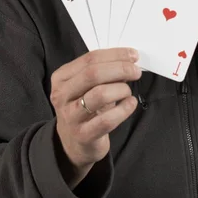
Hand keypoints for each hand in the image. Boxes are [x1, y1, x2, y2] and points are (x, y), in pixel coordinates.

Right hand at [50, 48, 140, 187]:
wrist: (74, 142)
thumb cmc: (85, 107)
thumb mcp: (88, 86)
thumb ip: (104, 71)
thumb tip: (129, 59)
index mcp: (62, 77)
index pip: (89, 59)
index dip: (115, 55)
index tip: (133, 55)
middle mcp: (61, 95)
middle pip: (93, 74)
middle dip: (120, 69)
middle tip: (136, 72)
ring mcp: (70, 116)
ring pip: (99, 95)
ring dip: (121, 89)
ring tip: (127, 92)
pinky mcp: (83, 135)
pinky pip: (107, 120)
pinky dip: (124, 109)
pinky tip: (130, 104)